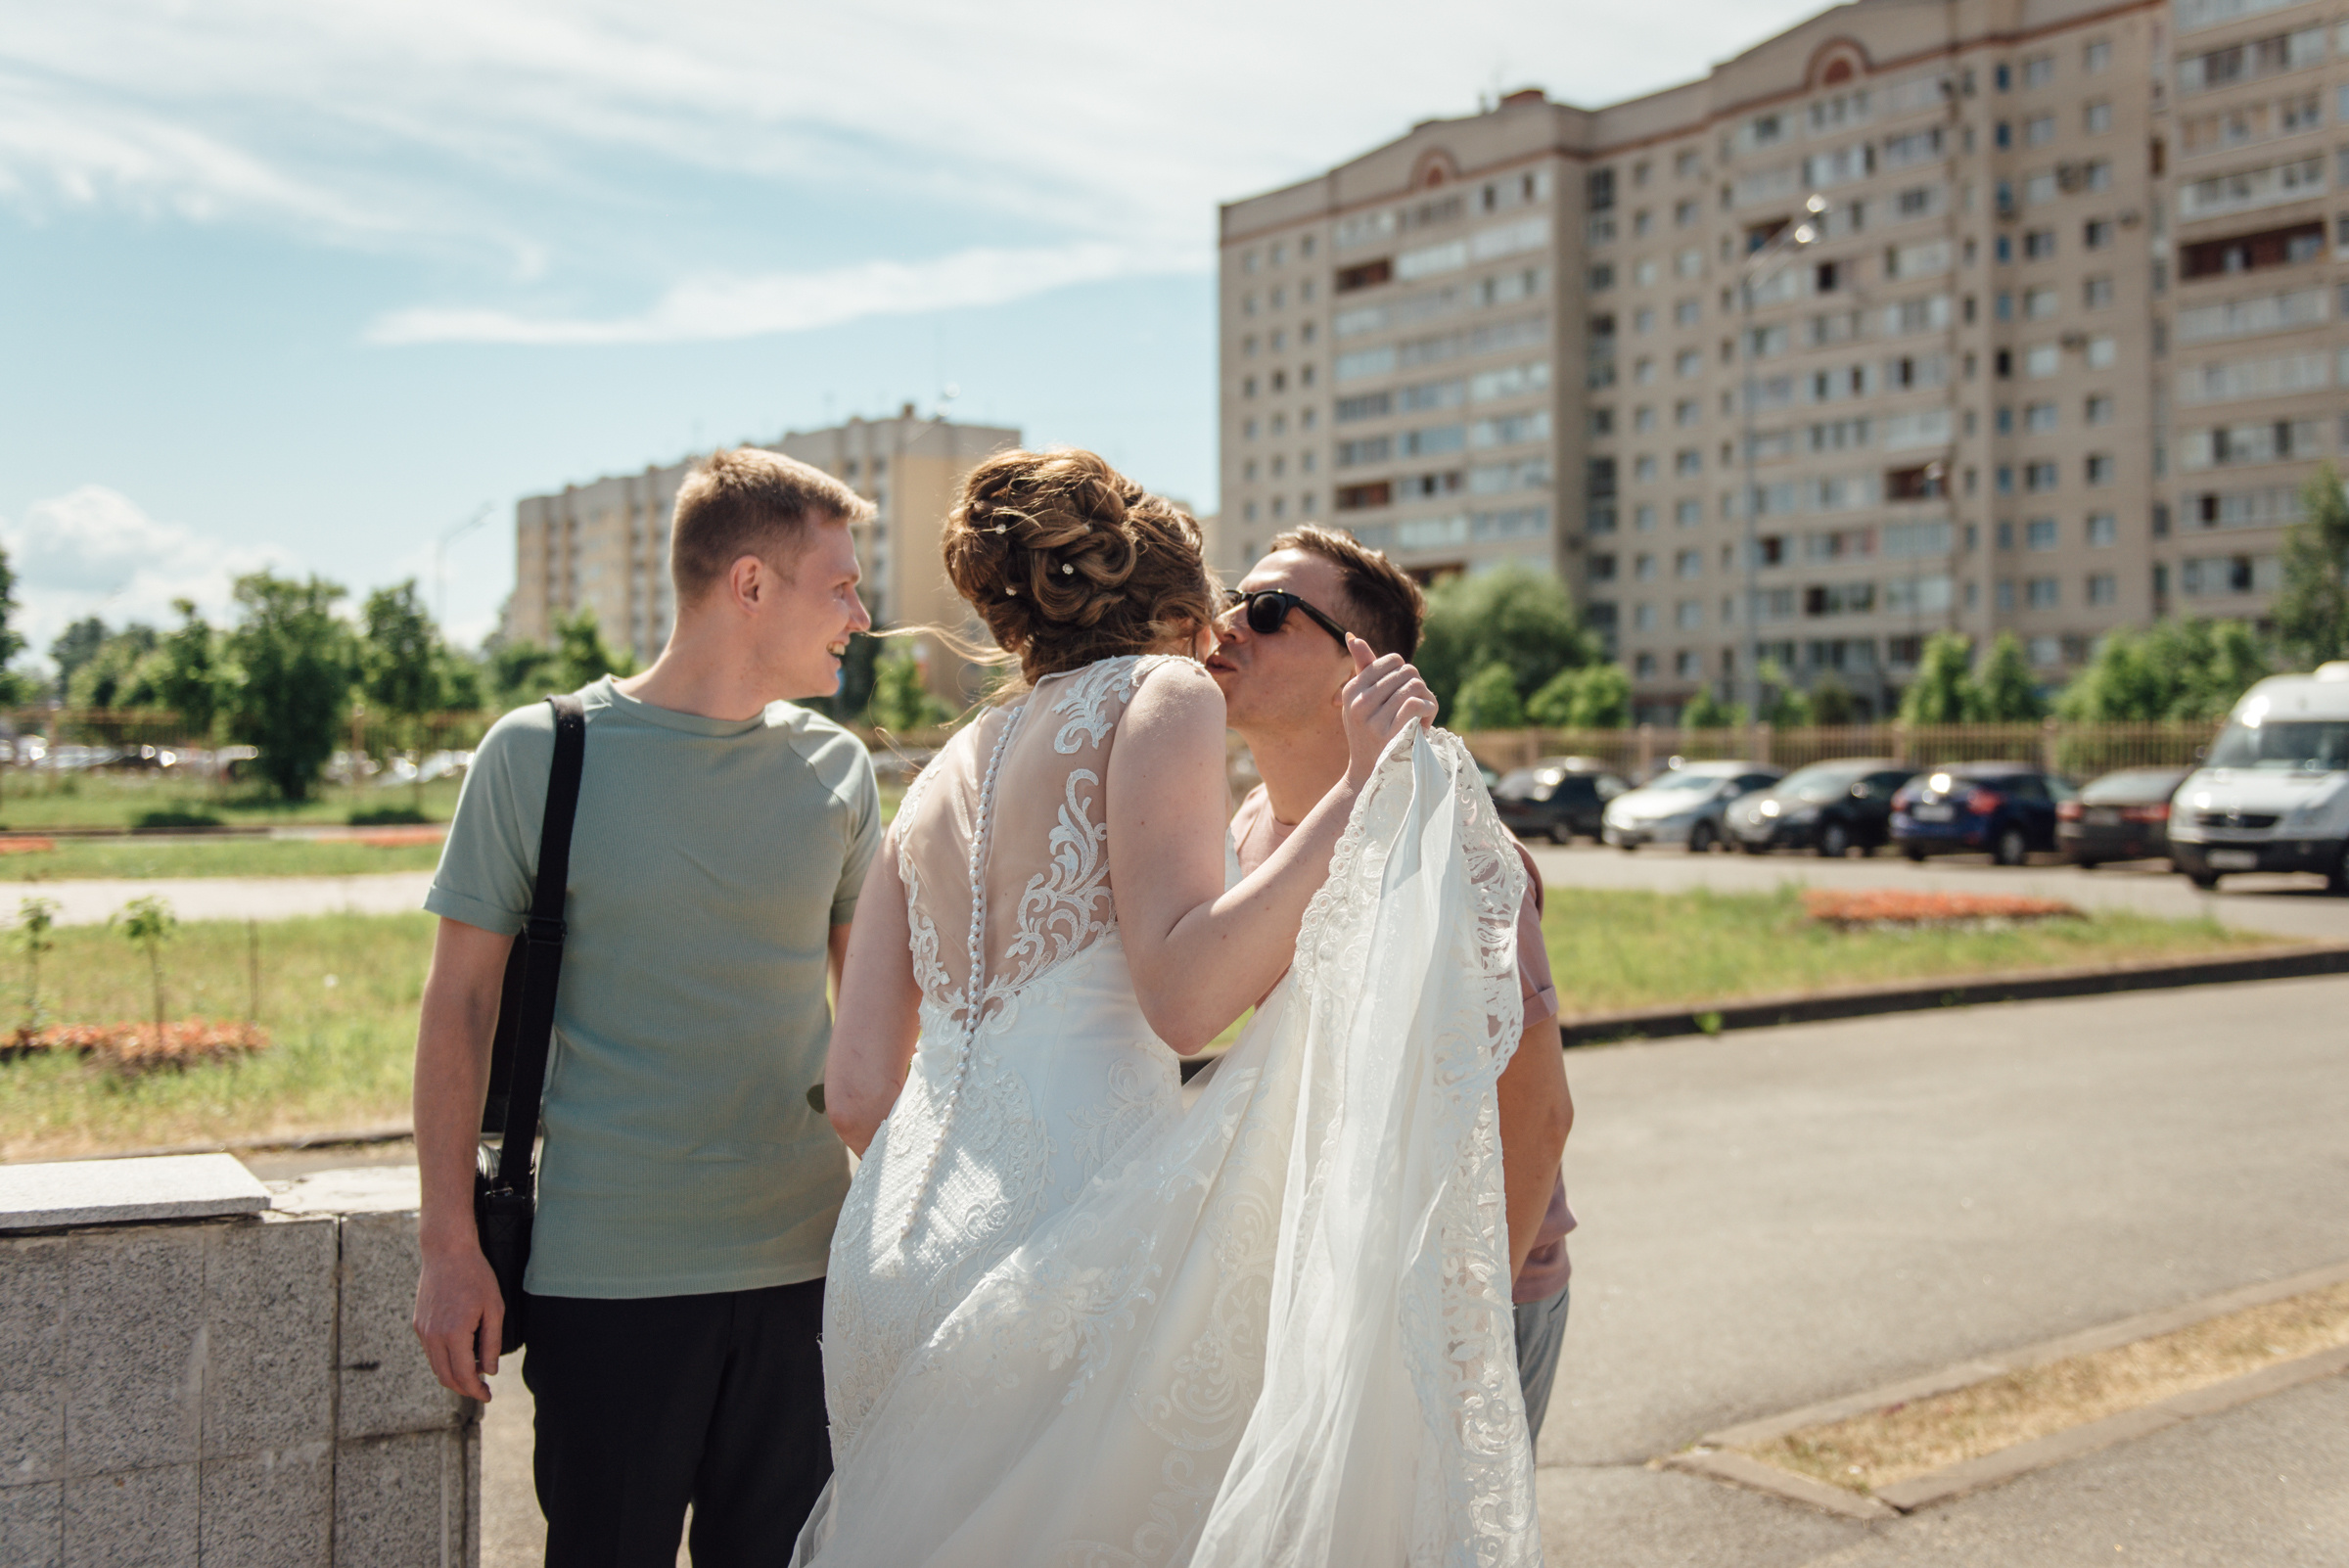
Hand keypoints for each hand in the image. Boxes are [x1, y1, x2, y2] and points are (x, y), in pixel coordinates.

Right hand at [413, 1242, 503, 1400]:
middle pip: (446, 1377)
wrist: (446, 1252)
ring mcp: (423, 1331)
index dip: (476, 1390)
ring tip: (474, 1374)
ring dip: (453, 1376)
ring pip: (436, 1367)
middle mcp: (434, 1336)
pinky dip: (444, 1361)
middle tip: (482, 1391)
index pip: (464, 1375)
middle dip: (464, 1389)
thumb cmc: (475, 1276)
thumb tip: (489, 1371)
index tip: (487, 1396)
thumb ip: (491, 1343)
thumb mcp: (494, 1308)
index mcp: (454, 1333)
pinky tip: (461, 1356)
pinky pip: (431, 1352)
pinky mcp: (418, 1324)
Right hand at [1341, 635, 1437, 787]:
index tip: (1402, 695)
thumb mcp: (1361, 701)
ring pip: (1414, 686)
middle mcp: (1358, 702)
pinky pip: (1417, 703)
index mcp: (1351, 690)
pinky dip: (1429, 710)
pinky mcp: (1389, 734)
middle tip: (1415, 710)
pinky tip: (1425, 723)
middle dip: (1419, 688)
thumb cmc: (1370, 734)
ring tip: (1420, 719)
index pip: (1392, 661)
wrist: (1372, 775)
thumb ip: (1362, 668)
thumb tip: (1352, 635)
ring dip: (1426, 701)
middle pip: (1407, 671)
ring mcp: (1372, 719)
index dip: (1406, 675)